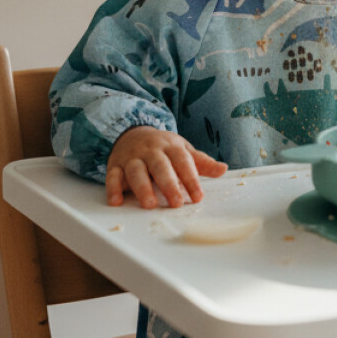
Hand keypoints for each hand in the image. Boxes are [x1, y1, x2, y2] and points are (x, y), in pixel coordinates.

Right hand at [105, 126, 227, 208]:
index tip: (198, 197)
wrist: (134, 133)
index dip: (191, 179)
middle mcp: (151, 151)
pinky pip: (112, 176)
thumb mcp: (183, 150)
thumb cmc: (163, 148)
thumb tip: (224, 170)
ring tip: (150, 204)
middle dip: (168, 184)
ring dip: (142, 188)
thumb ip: (202, 162)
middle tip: (176, 202)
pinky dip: (113, 188)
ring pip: (136, 171)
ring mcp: (132, 157)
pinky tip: (117, 202)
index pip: (183, 162)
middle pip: (160, 166)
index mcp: (171, 146)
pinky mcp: (115, 165)